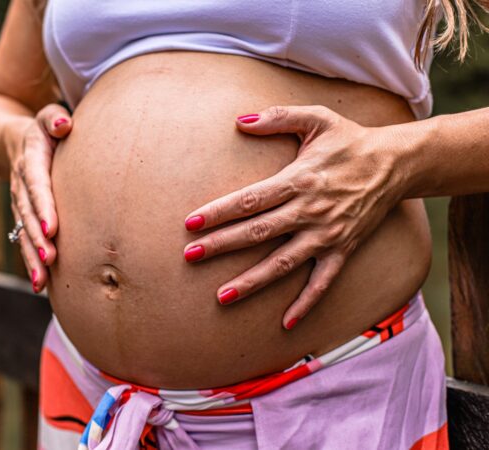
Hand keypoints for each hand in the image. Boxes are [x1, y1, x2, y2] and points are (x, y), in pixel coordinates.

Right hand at [7, 103, 71, 292]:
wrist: (14, 140)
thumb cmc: (46, 128)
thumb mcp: (48, 117)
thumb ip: (55, 117)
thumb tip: (64, 124)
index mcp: (30, 160)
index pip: (36, 184)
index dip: (43, 206)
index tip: (53, 228)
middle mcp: (21, 184)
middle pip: (27, 214)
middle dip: (36, 238)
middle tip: (49, 259)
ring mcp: (19, 203)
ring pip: (23, 232)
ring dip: (31, 257)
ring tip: (41, 281)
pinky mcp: (23, 217)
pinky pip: (24, 240)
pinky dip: (31, 262)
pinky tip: (40, 285)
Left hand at [183, 106, 407, 328]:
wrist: (397, 164)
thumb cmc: (349, 140)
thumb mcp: (316, 119)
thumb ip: (277, 117)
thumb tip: (239, 120)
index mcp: (298, 180)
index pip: (250, 200)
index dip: (219, 212)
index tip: (191, 224)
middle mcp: (310, 211)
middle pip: (258, 233)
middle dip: (222, 245)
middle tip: (190, 256)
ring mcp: (326, 235)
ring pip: (283, 263)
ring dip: (252, 281)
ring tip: (221, 296)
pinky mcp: (342, 250)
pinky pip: (322, 282)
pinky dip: (306, 304)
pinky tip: (286, 324)